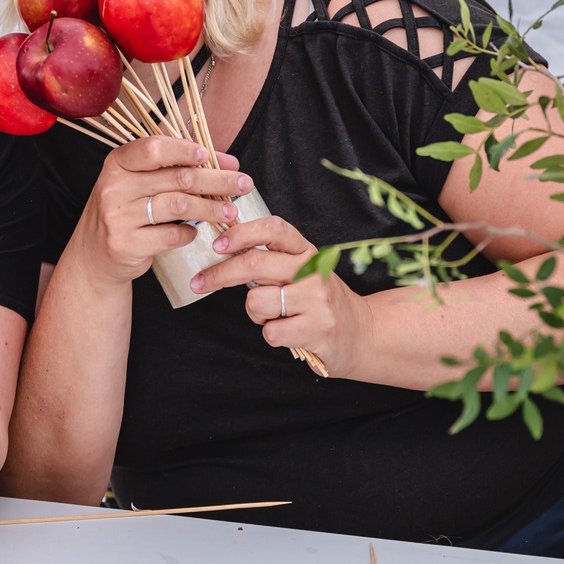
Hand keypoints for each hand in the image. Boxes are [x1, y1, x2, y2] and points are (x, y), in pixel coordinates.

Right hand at [74, 137, 249, 285]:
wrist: (94, 255)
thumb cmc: (126, 211)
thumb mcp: (140, 183)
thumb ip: (178, 168)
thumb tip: (229, 163)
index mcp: (118, 163)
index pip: (154, 148)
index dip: (185, 150)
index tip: (209, 156)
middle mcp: (114, 187)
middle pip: (177, 178)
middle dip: (216, 180)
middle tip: (243, 184)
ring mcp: (118, 216)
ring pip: (178, 206)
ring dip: (211, 208)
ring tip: (231, 212)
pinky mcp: (126, 244)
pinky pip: (171, 235)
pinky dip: (189, 233)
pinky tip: (195, 232)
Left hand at [195, 215, 363, 375]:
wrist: (362, 334)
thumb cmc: (319, 302)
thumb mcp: (302, 272)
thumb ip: (271, 260)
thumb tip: (223, 250)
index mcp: (307, 251)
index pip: (273, 228)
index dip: (241, 233)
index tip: (217, 244)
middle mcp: (313, 271)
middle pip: (255, 263)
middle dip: (220, 273)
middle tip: (200, 282)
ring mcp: (317, 300)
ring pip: (257, 301)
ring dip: (254, 313)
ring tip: (273, 316)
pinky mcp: (318, 329)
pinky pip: (270, 332)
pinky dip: (271, 335)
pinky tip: (289, 333)